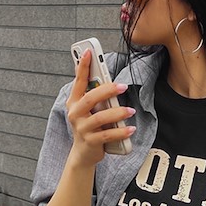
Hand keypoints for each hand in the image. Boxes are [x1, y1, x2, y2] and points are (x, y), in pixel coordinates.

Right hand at [66, 49, 135, 167]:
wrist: (83, 154)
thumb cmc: (89, 127)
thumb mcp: (88, 109)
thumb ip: (93, 94)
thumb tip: (102, 75)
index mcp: (74, 102)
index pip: (78, 81)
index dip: (82, 66)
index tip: (89, 52)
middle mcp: (75, 114)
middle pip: (90, 98)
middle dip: (107, 90)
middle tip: (122, 86)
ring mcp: (82, 128)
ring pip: (100, 118)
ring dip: (117, 113)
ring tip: (130, 110)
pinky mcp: (91, 142)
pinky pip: (108, 135)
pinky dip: (121, 132)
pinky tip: (131, 129)